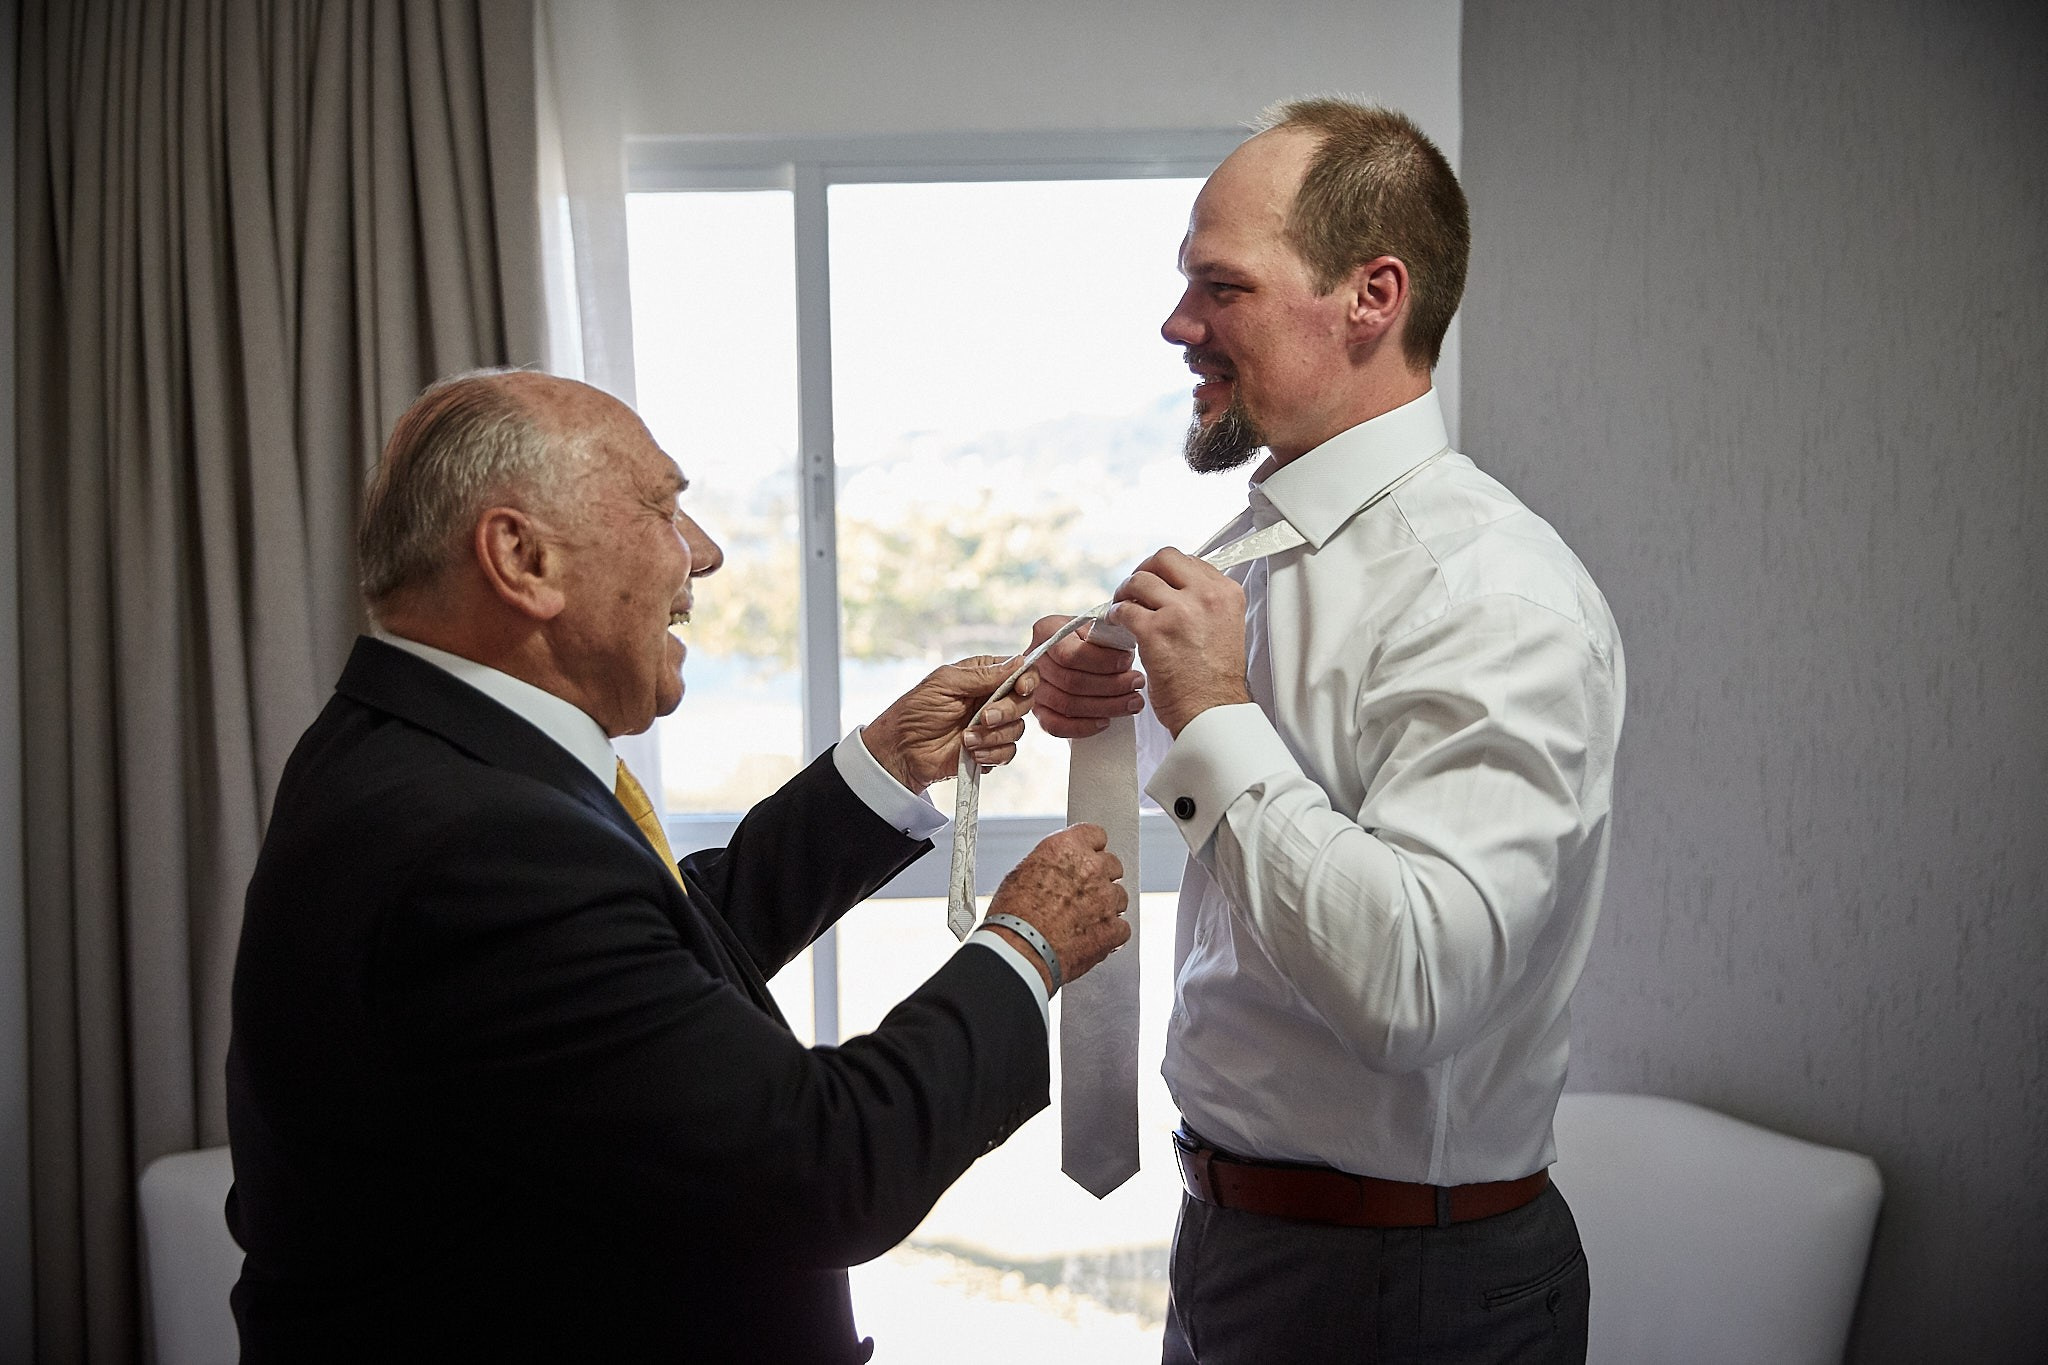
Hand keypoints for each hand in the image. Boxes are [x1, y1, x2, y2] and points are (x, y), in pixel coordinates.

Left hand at [863, 655, 1032, 792]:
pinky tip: (971, 753)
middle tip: (984, 718)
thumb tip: (1018, 661)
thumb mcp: (945, 683)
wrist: (902, 751)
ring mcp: (992, 726)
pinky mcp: (989, 750)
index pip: (1020, 671)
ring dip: (993, 736)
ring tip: (966, 739)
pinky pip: (1008, 753)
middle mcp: (991, 699)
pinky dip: (991, 754)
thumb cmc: (915, 711)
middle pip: (1025, 702)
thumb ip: (983, 674)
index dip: (1027, 679)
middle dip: (1007, 712)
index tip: (1020, 688)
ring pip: (1018, 729)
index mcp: (983, 676)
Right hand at [985, 823, 1129, 990]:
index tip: (1087, 859)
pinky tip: (1090, 939)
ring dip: (1106, 907)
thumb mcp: (1021, 874)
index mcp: (1066, 848)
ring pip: (1120, 897)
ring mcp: (1106, 899)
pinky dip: (1110, 934)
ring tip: (1081, 922)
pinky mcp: (1113, 929)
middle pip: (1112, 865)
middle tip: (1081, 895)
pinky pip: (1122, 927)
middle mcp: (1091, 868)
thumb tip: (1055, 870)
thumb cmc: (1012, 917)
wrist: (1019, 951)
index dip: (1091, 849)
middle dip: (1100, 878)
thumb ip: (1050, 866)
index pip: (1096, 835)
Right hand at [1026, 614, 1145, 739]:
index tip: (1128, 662)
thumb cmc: (1095, 639)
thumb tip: (1124, 651)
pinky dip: (1083, 727)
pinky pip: (1055, 725)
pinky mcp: (1039, 710)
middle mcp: (1034, 658)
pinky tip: (1106, 721)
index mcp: (1047, 630)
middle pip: (1071, 681)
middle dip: (1111, 685)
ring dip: (1105, 707)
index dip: (1102, 662)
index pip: (1071, 654)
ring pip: (1066, 704)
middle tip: (1137, 683)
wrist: (1084, 653)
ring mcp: (1033, 687)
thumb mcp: (1100, 627)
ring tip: (1133, 702)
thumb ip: (1106, 635)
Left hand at [1108, 549, 1249, 735]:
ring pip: (1139, 580)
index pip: (1190, 560)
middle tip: (1136, 589)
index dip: (1168, 572)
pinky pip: (1124, 609)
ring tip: (1123, 608)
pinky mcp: (1155, 631)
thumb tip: (1178, 590)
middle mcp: (1206, 596)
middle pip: (1164, 559)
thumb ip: (1206, 604)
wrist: (1212, 712)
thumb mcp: (1226, 628)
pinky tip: (1117, 625)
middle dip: (1145, 571)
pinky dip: (1114, 615)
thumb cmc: (1216, 681)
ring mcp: (1179, 611)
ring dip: (1125, 593)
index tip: (1158, 583)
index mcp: (1226, 593)